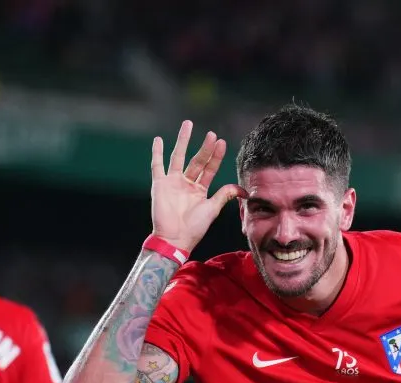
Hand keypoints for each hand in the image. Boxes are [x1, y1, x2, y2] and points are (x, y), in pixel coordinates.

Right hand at [150, 120, 246, 252]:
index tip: (222, 142)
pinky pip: (157, 165)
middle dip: (205, 147)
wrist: (175, 239)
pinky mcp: (159, 185)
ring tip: (187, 124)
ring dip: (183, 141)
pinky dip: (157, 153)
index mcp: (200, 190)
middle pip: (197, 160)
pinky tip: (159, 139)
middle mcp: (186, 184)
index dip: (216, 156)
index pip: (210, 168)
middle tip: (212, 133)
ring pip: (178, 157)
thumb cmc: (194, 228)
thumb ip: (225, 195)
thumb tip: (244, 190)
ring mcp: (172, 182)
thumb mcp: (212, 209)